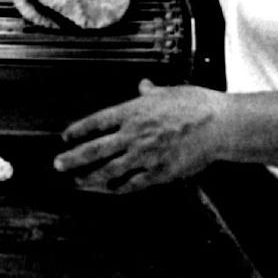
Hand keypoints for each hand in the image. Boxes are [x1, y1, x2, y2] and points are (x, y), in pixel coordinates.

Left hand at [54, 80, 226, 192]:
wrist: (219, 125)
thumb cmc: (196, 104)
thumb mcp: (169, 91)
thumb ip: (151, 92)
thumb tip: (143, 86)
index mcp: (133, 111)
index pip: (97, 122)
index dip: (79, 130)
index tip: (65, 137)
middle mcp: (134, 134)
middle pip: (96, 149)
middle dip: (74, 158)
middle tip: (58, 165)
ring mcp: (145, 155)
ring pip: (110, 170)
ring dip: (91, 177)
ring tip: (78, 182)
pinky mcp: (159, 172)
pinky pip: (133, 183)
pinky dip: (120, 188)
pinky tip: (111, 191)